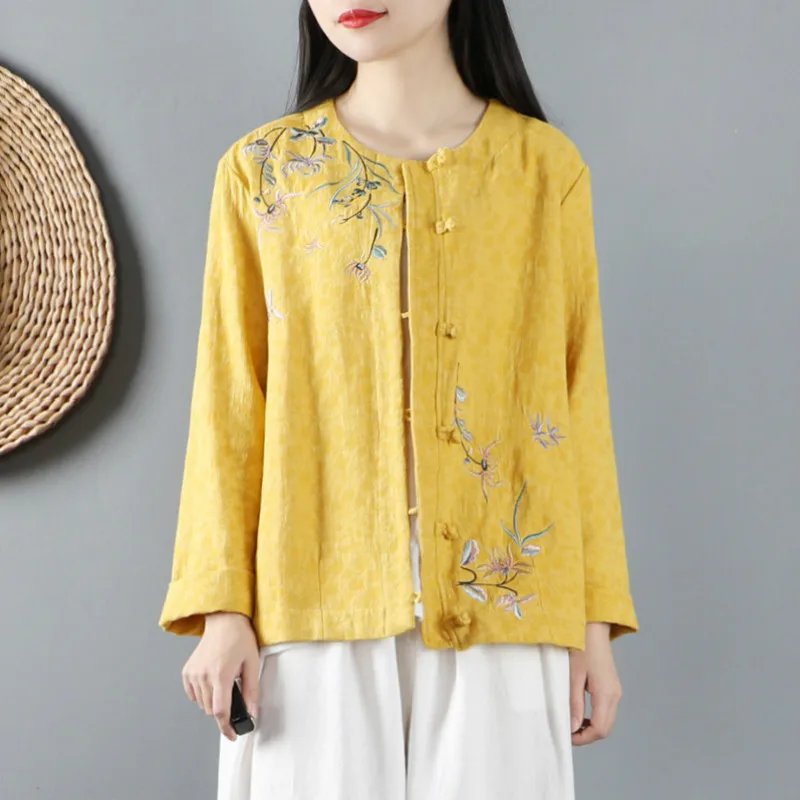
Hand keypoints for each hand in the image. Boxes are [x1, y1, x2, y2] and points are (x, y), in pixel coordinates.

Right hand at [181, 612, 259, 740]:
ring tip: (224, 682)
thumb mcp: (252, 663)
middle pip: (211, 710)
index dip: (226, 728)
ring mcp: (193, 674)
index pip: (220, 712)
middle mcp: (204, 676)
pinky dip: (203, 694)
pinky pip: (194, 694)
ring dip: (213, 701)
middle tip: (234, 693)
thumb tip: (252, 713)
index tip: (232, 735)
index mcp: (221, 675)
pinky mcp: (187, 671)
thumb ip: (252, 691)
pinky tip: (212, 680)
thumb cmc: (240, 639)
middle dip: (224, 708)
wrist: (224, 620)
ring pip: (202, 704)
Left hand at [569, 622, 622, 745]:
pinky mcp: (613, 687)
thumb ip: (574, 703)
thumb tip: (572, 727)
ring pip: (607, 720)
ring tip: (572, 722)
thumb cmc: (581, 648)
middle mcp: (615, 695)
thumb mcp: (574, 676)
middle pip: (606, 728)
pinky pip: (607, 710)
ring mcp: (616, 691)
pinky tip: (581, 712)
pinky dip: (595, 717)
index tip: (567, 737)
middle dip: (587, 735)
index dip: (583, 738)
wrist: (593, 628)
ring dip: (591, 727)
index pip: (600, 729)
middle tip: (568, 732)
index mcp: (606, 694)